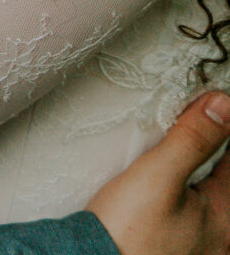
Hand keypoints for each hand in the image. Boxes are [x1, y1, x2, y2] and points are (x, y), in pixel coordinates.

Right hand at [87, 91, 229, 254]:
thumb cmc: (124, 232)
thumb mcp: (157, 176)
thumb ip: (192, 139)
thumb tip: (223, 104)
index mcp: (224, 219)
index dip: (220, 130)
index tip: (206, 108)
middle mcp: (219, 239)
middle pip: (221, 180)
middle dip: (206, 153)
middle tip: (190, 124)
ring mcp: (198, 248)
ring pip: (204, 196)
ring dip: (193, 172)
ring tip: (171, 154)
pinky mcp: (175, 252)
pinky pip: (189, 215)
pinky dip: (183, 194)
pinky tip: (163, 188)